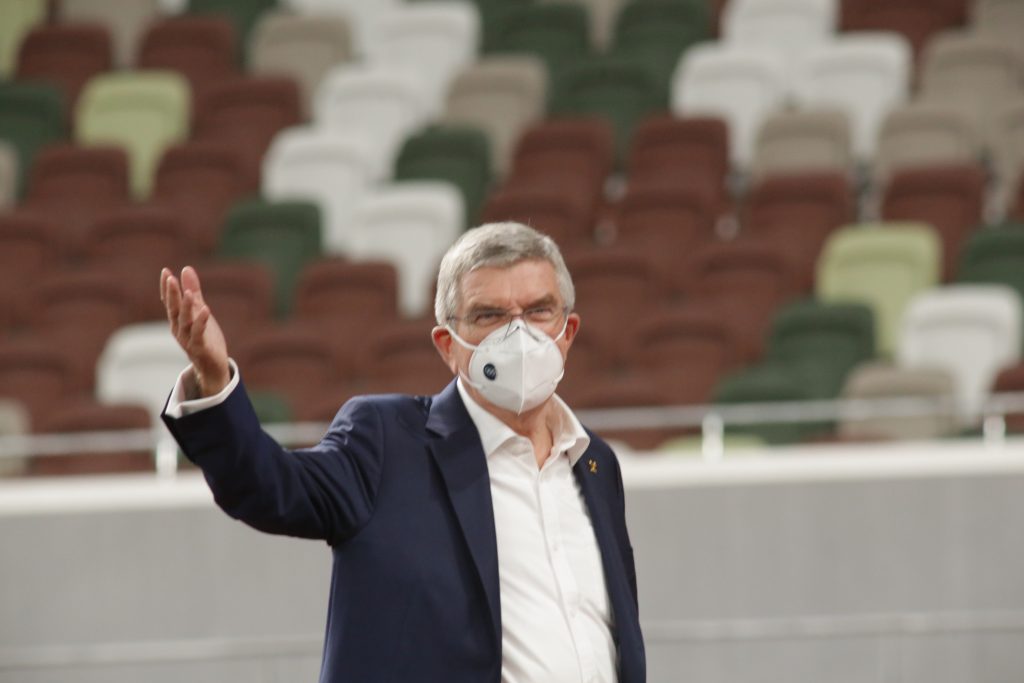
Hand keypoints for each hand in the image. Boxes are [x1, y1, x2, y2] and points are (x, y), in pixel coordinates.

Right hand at [160, 266, 229, 396]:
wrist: (212, 366)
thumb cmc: (205, 337)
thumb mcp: (200, 310)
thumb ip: (194, 291)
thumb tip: (186, 269)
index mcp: (177, 320)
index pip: (169, 302)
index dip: (167, 288)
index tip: (166, 271)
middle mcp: (179, 329)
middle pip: (173, 310)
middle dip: (172, 294)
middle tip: (170, 277)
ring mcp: (188, 339)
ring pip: (185, 321)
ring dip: (186, 307)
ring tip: (189, 293)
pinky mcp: (199, 347)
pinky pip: (199, 333)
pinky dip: (201, 322)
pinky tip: (205, 309)